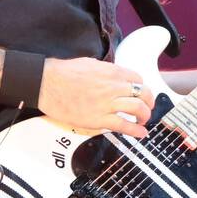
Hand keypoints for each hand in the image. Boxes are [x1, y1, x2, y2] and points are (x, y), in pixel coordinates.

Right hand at [38, 57, 153, 138]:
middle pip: (143, 94)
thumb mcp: (90, 63)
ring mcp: (107, 103)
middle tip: (148, 107)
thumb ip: (105, 71)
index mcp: (111, 72)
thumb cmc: (63, 73)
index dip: (142, 87)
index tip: (141, 93)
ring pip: (138, 109)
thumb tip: (112, 76)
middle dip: (149, 102)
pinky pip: (124, 125)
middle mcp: (113, 87)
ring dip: (145, 116)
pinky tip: (140, 133)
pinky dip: (136, 131)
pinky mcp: (98, 119)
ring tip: (143, 120)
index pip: (138, 79)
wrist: (47, 84)